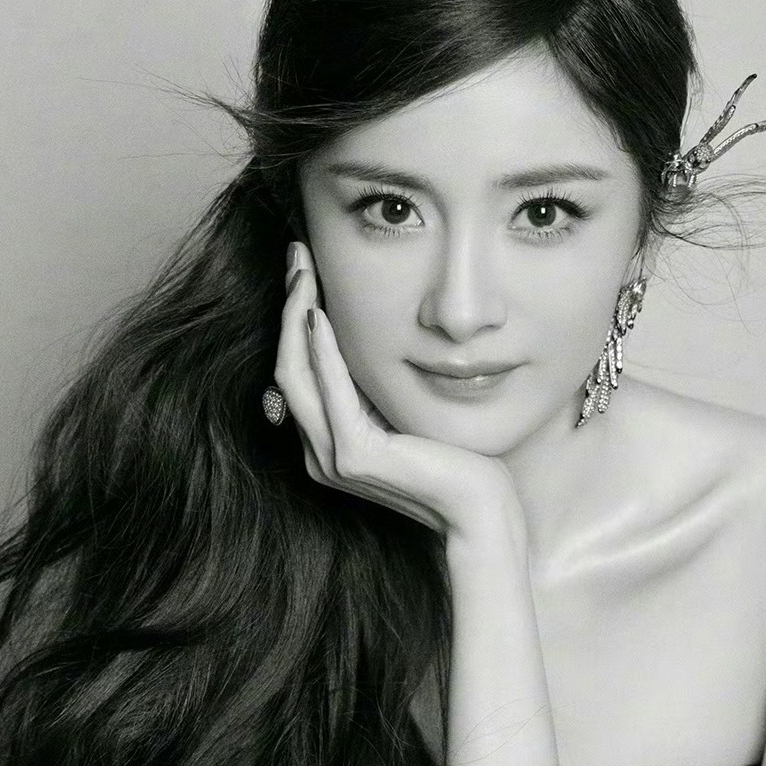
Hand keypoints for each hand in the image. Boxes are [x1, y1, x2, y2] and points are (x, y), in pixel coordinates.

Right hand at [274, 241, 521, 542]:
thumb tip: (360, 333)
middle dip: (288, 307)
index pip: (296, 370)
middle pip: (286, 367)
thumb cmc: (455, 459)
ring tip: (303, 271)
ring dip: (296, 317)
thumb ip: (374, 385)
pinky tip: (320, 313)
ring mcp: (333, 458)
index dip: (294, 318)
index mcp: (328, 442)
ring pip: (294, 375)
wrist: (480, 509)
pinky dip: (321, 351)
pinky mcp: (355, 457)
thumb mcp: (404, 409)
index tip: (304, 269)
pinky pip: (329, 393)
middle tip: (296, 255)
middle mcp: (320, 453)